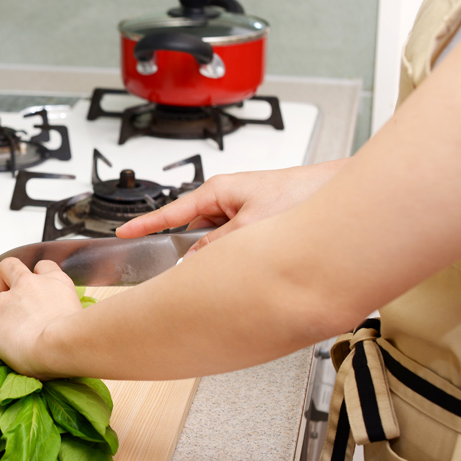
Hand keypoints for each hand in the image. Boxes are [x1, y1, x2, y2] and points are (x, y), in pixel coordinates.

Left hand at [0, 258, 82, 377]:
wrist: (62, 343)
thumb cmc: (76, 335)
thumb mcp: (79, 311)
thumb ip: (66, 307)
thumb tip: (63, 318)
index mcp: (53, 281)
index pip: (43, 266)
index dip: (38, 275)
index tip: (37, 288)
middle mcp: (27, 285)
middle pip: (8, 267)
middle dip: (5, 281)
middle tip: (9, 302)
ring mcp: (5, 303)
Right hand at [115, 160, 345, 252]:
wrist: (337, 193)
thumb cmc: (300, 194)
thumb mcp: (251, 225)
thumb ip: (219, 244)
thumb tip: (195, 260)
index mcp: (218, 191)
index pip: (171, 211)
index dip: (145, 225)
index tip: (123, 234)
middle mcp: (227, 199)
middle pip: (194, 231)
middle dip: (195, 250)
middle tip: (196, 269)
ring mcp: (241, 211)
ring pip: (216, 240)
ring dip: (221, 254)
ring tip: (239, 262)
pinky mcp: (255, 221)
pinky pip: (233, 241)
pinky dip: (236, 253)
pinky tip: (249, 263)